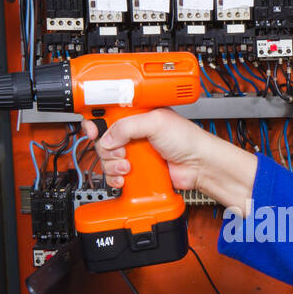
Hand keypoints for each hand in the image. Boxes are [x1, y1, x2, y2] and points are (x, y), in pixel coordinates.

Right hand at [80, 107, 258, 210]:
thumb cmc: (186, 139)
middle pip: (103, 140)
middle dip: (107, 149)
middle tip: (122, 151)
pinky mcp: (137, 170)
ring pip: (107, 160)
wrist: (199, 166)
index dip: (95, 123)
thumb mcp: (155, 122)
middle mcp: (132, 133)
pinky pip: (115, 175)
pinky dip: (116, 178)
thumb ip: (127, 126)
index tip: (94, 131)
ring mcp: (134, 153)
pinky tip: (125, 178)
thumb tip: (107, 137)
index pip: (106, 115)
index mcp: (136, 115)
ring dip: (112, 165)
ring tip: (128, 167)